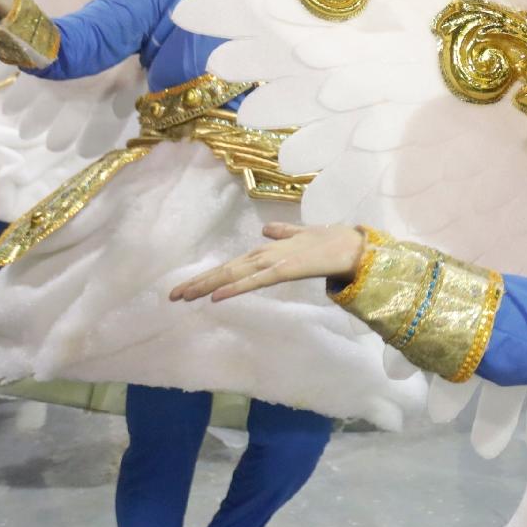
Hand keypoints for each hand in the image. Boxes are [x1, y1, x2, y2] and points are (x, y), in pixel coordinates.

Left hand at [169, 223, 364, 303]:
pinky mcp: (284, 269)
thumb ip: (284, 233)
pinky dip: (234, 287)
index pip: (233, 265)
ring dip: (208, 284)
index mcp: (269, 250)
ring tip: (185, 295)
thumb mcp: (302, 236)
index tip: (187, 287)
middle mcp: (266, 254)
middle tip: (173, 295)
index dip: (209, 275)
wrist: (353, 245)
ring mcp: (273, 261)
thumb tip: (266, 230)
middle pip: (227, 270)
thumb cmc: (331, 242)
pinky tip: (216, 296)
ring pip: (234, 274)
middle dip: (199, 282)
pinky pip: (254, 281)